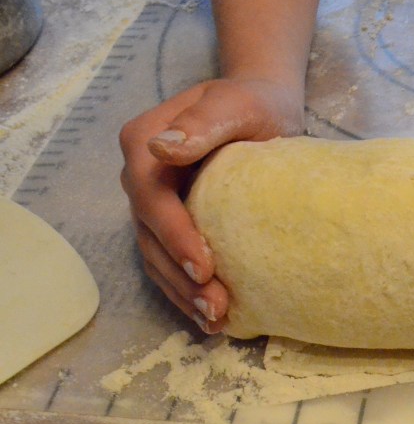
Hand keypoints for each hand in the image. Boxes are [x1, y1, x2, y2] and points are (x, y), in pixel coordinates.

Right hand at [118, 78, 304, 332]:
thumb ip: (204, 122)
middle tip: (215, 308)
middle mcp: (141, 178)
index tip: (205, 266)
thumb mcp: (236, 102)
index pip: (152, 197)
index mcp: (144, 144)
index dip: (174, 235)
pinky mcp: (173, 226)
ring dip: (183, 293)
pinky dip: (188, 292)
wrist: (263, 110)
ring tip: (215, 321)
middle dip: (181, 276)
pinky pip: (171, 264)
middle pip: (150, 235)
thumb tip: (164, 149)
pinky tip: (214, 319)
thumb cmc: (254, 103)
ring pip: (157, 257)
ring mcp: (153, 205)